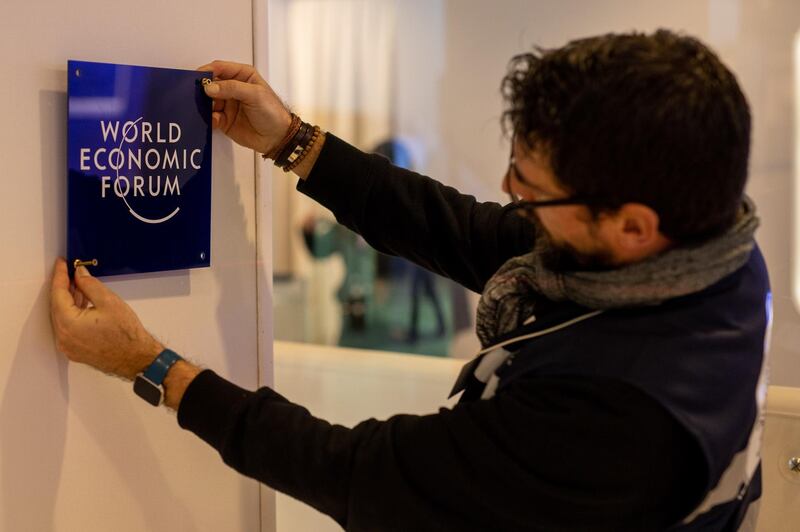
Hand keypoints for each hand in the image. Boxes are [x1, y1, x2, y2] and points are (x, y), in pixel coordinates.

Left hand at [50, 258, 162, 379]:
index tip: (62, 264)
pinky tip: (82, 305)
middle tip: (71, 272)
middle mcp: (63, 337)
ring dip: (69, 301)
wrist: (137, 358)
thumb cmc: (126, 335)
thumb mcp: (109, 302)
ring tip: (78, 286)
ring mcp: (67, 346)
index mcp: (68, 324)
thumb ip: (90, 285)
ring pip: (62, 317)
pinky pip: (67, 328)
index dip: (60, 276)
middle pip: (57, 306)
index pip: (58, 294)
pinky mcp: (74, 350)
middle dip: (64, 287)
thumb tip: (79, 274)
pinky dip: (72, 314)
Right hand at [198, 60, 291, 154]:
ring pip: (208, 101)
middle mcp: (232, 88)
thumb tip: (211, 87)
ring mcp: (227, 104)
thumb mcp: (255, 94)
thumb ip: (232, 88)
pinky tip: (215, 120)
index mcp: (242, 76)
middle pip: (210, 84)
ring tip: (205, 108)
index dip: (208, 71)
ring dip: (204, 104)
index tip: (198, 77)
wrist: (277, 137)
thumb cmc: (273, 113)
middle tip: (197, 94)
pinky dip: (209, 118)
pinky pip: (211, 116)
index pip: (220, 68)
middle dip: (202, 89)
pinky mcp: (224, 120)